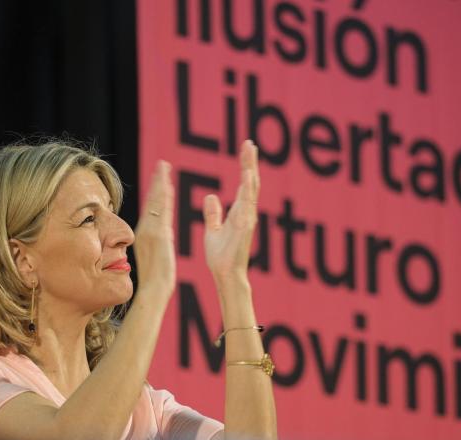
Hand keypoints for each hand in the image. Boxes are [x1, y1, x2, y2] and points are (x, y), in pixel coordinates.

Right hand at [133, 160, 175, 299]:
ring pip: (155, 203)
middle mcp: (146, 230)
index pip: (151, 208)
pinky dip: (163, 198)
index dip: (156, 191)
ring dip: (160, 183)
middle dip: (157, 181)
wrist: (153, 290)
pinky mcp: (158, 236)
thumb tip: (159, 236)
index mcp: (145, 234)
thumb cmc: (156, 279)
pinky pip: (161, 213)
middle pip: (152, 200)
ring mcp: (151, 232)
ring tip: (165, 167)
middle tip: (163, 164)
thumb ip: (156, 242)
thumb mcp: (155, 256)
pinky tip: (168, 186)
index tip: (161, 178)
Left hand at [202, 140, 259, 284]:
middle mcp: (246, 213)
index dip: (245, 165)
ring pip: (250, 190)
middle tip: (249, 143)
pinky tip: (247, 176)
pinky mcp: (244, 227)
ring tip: (250, 152)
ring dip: (250, 170)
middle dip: (250, 162)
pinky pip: (246, 205)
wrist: (225, 274)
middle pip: (250, 182)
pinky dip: (247, 190)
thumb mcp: (213, 229)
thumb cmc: (221, 256)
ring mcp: (247, 219)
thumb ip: (213, 213)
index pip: (243, 184)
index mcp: (239, 212)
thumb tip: (210, 196)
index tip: (245, 147)